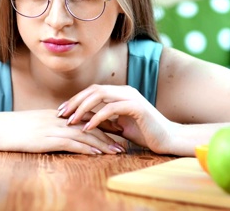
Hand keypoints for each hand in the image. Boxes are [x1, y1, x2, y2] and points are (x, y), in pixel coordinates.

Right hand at [0, 109, 124, 154]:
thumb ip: (50, 125)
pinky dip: (87, 149)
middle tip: (126, 140)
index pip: (86, 117)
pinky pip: (72, 144)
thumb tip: (62, 131)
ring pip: (86, 135)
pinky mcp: (47, 140)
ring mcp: (53, 129)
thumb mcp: (34, 123)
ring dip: (104, 143)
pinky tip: (99, 154)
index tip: (119, 129)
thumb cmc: (12, 127)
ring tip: (119, 150)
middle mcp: (59, 119)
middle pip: (91, 126)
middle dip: (110, 134)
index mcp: (57, 115)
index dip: (104, 123)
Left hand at [58, 85, 176, 153]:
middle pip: (93, 89)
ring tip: (71, 121)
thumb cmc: (145, 134)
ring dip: (82, 108)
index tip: (62, 111)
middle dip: (75, 101)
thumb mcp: (119, 127)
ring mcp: (131, 97)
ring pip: (100, 95)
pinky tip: (87, 128)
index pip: (93, 91)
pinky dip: (97, 117)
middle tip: (61, 114)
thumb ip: (104, 121)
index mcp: (121, 93)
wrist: (168, 139)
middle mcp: (125, 91)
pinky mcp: (137, 107)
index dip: (76, 99)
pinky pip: (111, 108)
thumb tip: (82, 122)